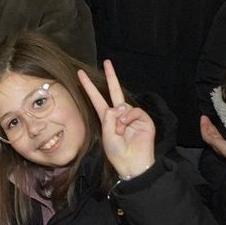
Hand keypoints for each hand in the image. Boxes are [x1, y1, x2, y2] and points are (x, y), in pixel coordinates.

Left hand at [77, 60, 156, 180]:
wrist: (132, 163)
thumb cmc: (116, 152)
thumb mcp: (106, 134)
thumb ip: (109, 117)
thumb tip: (119, 106)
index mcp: (107, 118)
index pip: (96, 98)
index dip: (89, 86)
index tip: (81, 74)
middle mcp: (119, 114)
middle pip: (114, 90)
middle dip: (111, 76)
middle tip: (107, 62)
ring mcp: (132, 116)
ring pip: (123, 105)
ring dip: (120, 118)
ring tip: (120, 131)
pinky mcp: (144, 119)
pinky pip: (134, 111)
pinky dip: (129, 117)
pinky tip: (127, 126)